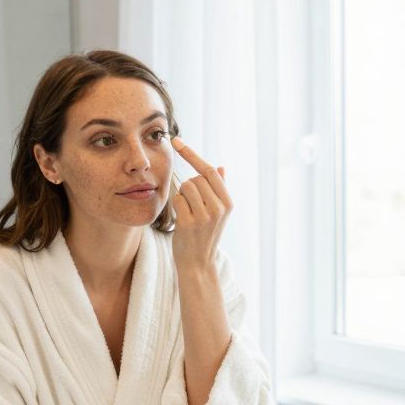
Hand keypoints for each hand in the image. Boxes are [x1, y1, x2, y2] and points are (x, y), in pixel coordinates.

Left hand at [170, 136, 231, 273]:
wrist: (198, 263)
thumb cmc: (205, 235)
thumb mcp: (218, 213)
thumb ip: (219, 189)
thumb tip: (220, 167)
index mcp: (227, 203)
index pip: (209, 171)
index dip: (192, 154)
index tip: (176, 140)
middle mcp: (219, 208)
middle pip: (196, 178)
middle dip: (190, 187)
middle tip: (193, 206)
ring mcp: (204, 216)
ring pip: (185, 187)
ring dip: (182, 196)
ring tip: (188, 213)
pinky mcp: (188, 222)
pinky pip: (177, 199)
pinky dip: (176, 206)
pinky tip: (181, 219)